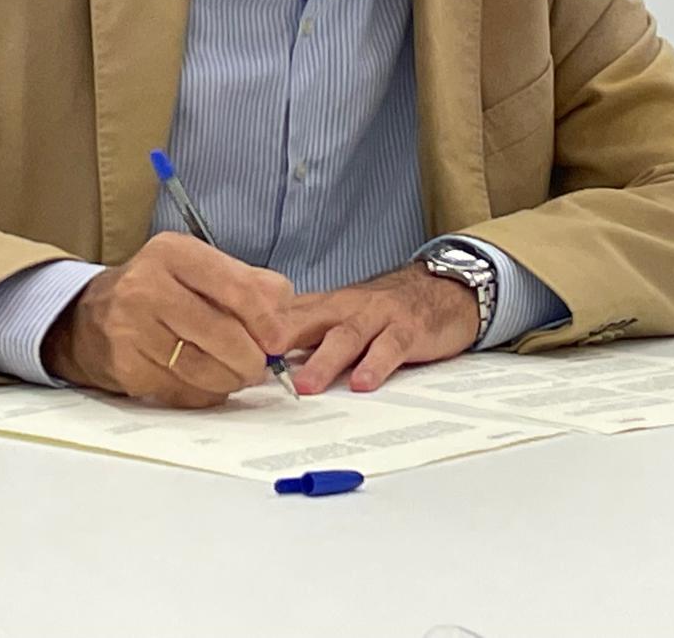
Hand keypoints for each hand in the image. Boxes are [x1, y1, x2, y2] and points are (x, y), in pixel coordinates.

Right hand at [43, 233, 293, 408]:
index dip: (266, 320)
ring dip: (230, 380)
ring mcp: (132, 328)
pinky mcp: (126, 366)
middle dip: (251, 359)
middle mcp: (147, 285)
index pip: (237, 289)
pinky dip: (203, 393)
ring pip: (205, 369)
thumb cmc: (157, 291)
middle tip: (257, 366)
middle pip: (224, 335)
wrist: (89, 316)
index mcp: (173, 253)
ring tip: (232, 374)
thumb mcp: (197, 268)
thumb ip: (248, 282)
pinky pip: (182, 391)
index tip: (278, 340)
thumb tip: (283, 314)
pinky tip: (202, 381)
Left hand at [277, 263, 478, 395]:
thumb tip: (262, 356)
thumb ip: (307, 330)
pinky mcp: (407, 330)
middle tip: (257, 364)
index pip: (285, 316)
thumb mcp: (342, 314)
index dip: (257, 331)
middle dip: (281, 342)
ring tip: (305, 386)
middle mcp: (346, 307)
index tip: (231, 349)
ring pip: (346, 336)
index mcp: (325, 306)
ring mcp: (377, 316)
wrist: (442, 288)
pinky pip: (390, 347)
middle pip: (308, 323)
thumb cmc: (384, 308)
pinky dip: (375, 365)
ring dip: (324, 361)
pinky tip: (363, 382)